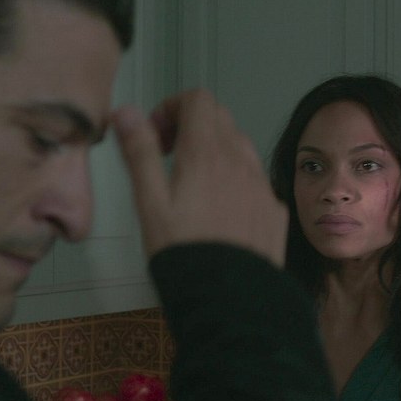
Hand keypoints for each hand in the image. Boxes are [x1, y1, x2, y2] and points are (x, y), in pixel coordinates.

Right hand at [111, 89, 287, 266]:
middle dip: (191, 127)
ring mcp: (262, 186)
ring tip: (192, 186)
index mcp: (206, 154)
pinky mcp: (274, 211)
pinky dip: (235, 181)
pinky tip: (219, 212)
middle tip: (168, 157)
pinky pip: (256, 180)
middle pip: (220, 119)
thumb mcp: (150, 202)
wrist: (231, 301)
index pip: (197, 100)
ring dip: (215, 152)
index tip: (157, 135)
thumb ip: (140, 152)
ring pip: (240, 148)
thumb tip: (127, 113)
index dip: (172, 107)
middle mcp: (240, 162)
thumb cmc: (184, 254)